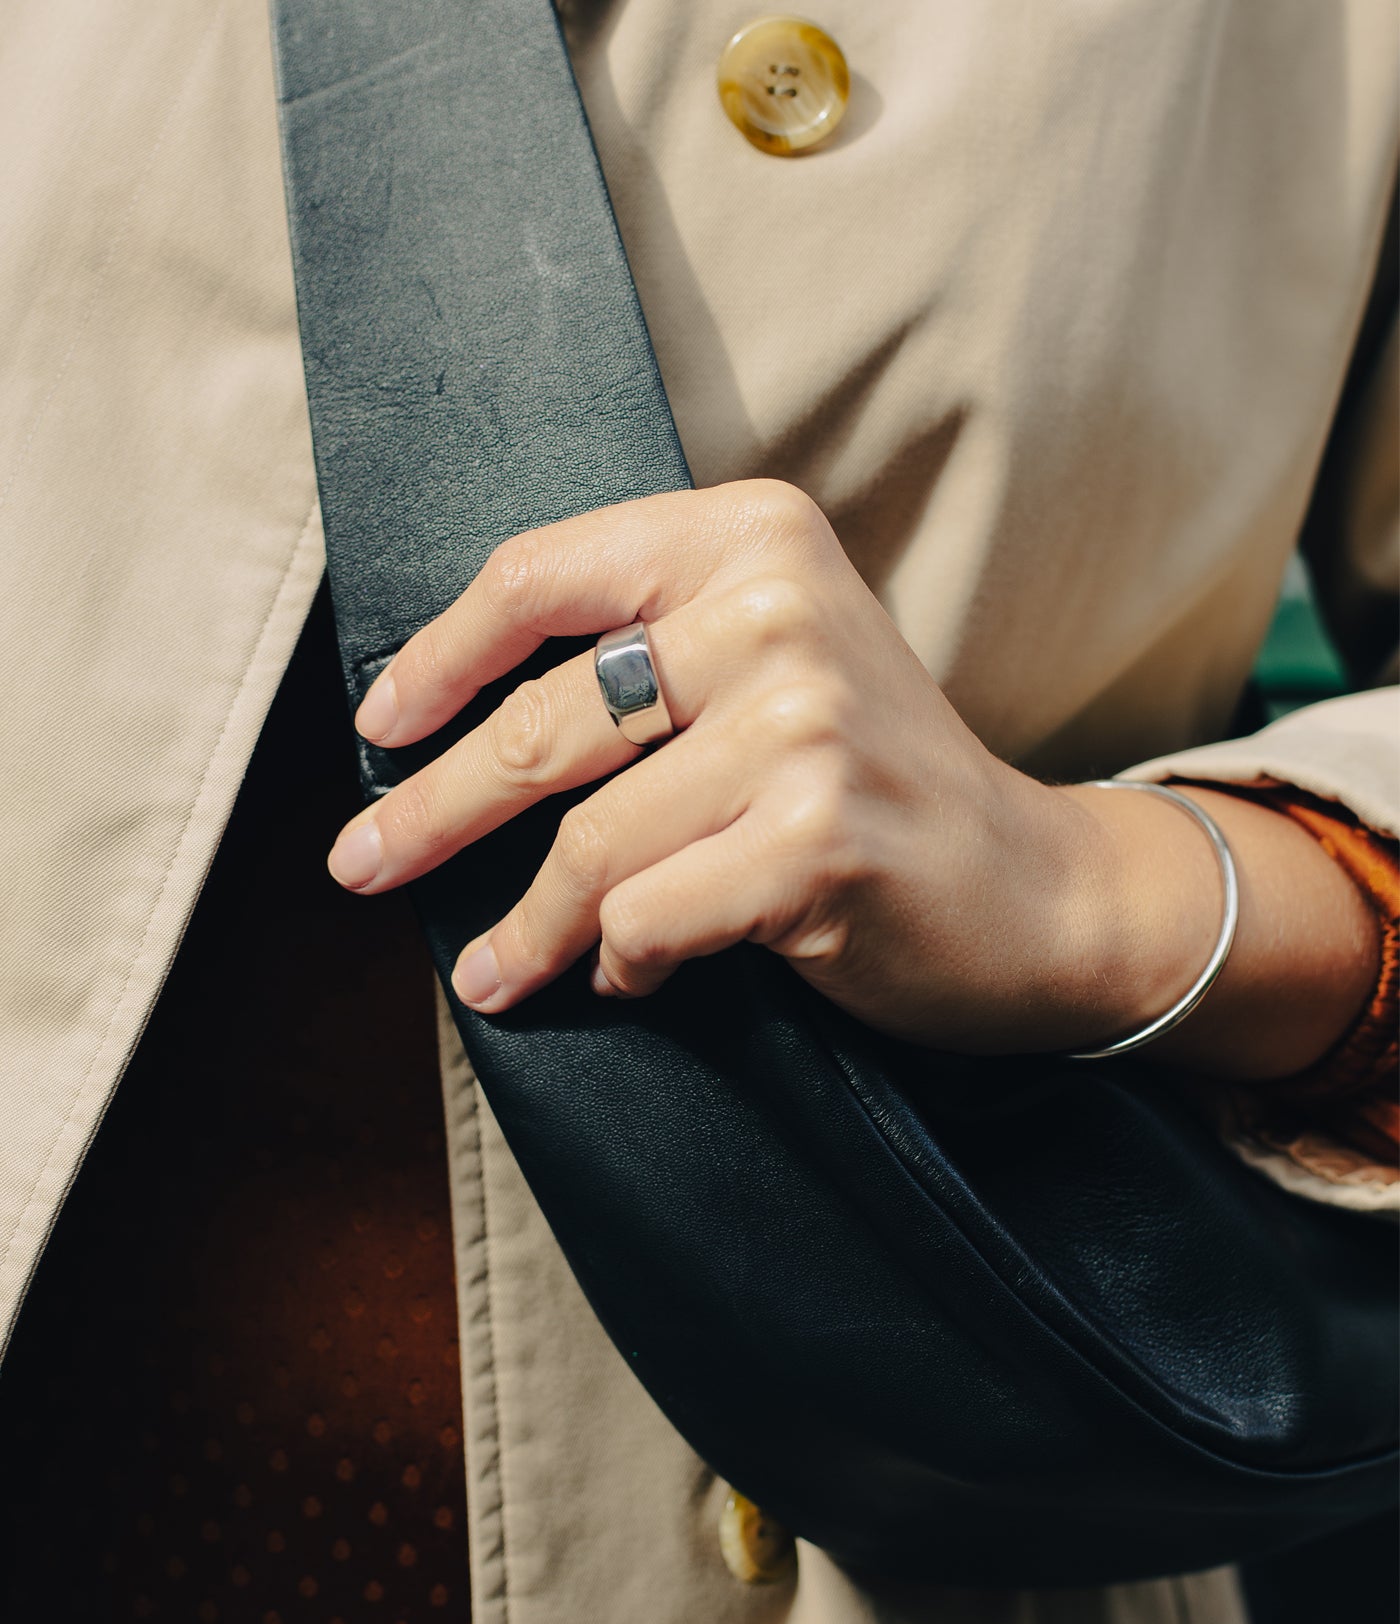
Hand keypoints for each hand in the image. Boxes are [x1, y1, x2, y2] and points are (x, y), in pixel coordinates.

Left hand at [327, 481, 1378, 1071]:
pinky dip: (620, 961)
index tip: (378, 728)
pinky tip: (628, 976)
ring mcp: (803, 724)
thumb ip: (644, 661)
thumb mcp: (766, 671)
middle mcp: (777, 611)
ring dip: (522, 926)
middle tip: (363, 864)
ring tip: (490, 973)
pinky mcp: (817, 837)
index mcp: (749, 539)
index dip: (440, 659)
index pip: (544, 577)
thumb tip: (443, 733)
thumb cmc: (870, 785)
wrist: (1032, 888)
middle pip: (545, 719)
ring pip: (589, 843)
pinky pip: (647, 915)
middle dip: (432, 808)